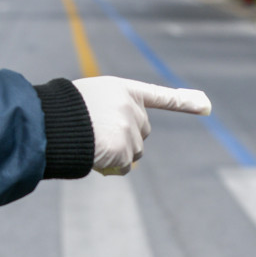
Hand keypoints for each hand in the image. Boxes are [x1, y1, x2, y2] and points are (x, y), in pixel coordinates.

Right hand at [72, 76, 211, 174]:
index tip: (206, 105)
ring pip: (134, 151)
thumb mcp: (90, 100)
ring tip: (92, 143)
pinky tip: (94, 156)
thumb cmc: (63, 112)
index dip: (183, 101)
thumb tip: (126, 153)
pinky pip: (123, 166)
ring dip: (117, 153)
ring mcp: (129, 128)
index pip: (159, 96)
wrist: (49, 122)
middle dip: (126, 137)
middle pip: (142, 131)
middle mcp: (130, 107)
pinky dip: (111, 167)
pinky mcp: (124, 148)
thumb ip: (113, 111)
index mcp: (122, 89)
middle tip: (98, 134)